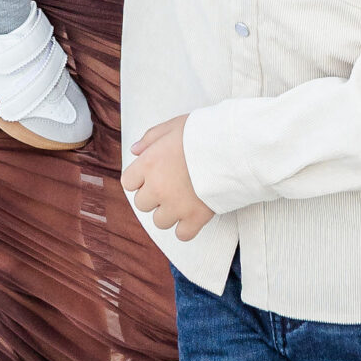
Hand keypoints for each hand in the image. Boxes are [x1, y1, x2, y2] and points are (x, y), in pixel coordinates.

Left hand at [122, 116, 213, 240]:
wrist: (232, 146)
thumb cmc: (203, 133)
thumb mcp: (173, 125)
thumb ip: (150, 138)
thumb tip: (135, 151)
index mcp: (149, 164)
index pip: (128, 182)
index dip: (139, 179)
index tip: (152, 174)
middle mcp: (158, 187)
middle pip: (142, 204)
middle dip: (153, 195)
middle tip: (170, 184)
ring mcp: (176, 206)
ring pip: (159, 221)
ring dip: (168, 212)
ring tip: (183, 198)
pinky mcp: (195, 218)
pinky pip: (182, 234)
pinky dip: (186, 227)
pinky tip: (192, 214)